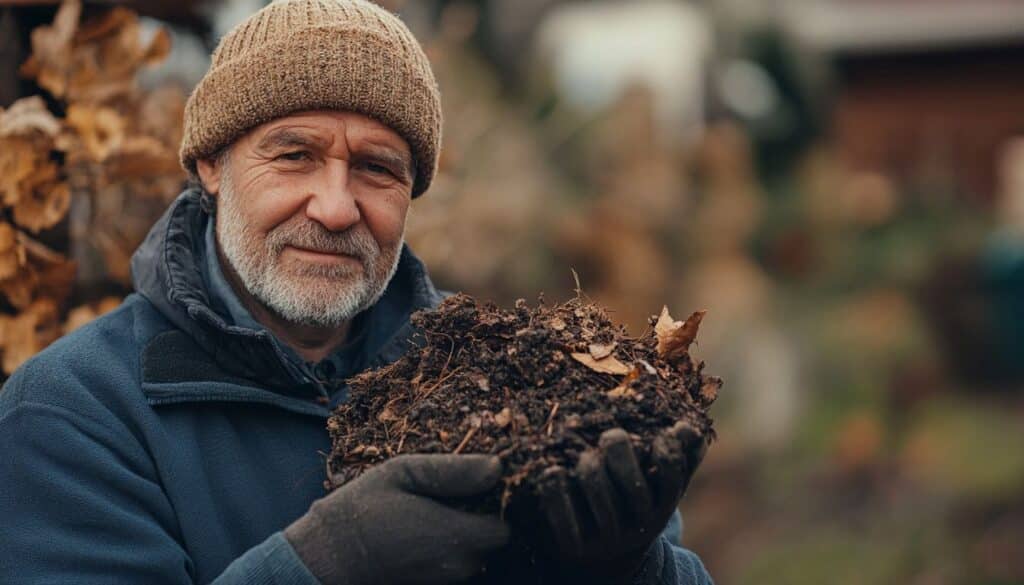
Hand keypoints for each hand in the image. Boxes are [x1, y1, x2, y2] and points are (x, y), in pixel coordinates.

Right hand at [284, 454, 509, 584]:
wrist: (324, 559)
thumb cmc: (360, 510)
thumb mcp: (402, 473)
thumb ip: (453, 471)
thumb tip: (497, 468)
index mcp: (452, 535)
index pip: (505, 526)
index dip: (496, 504)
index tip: (475, 486)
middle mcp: (455, 566)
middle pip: (492, 542)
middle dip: (479, 518)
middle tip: (449, 495)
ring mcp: (444, 583)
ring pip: (473, 556)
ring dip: (462, 534)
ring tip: (430, 513)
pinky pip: (453, 567)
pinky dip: (446, 550)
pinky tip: (421, 532)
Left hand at [534, 421, 707, 583]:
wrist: (610, 555)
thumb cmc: (639, 505)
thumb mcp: (662, 485)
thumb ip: (680, 457)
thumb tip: (688, 429)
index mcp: (662, 505)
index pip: (671, 471)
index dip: (666, 448)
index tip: (658, 433)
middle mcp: (638, 524)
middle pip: (629, 476)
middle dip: (617, 446)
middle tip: (611, 436)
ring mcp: (608, 537)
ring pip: (594, 480)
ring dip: (586, 460)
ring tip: (582, 453)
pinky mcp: (577, 547)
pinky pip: (562, 513)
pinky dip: (556, 488)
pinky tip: (552, 471)